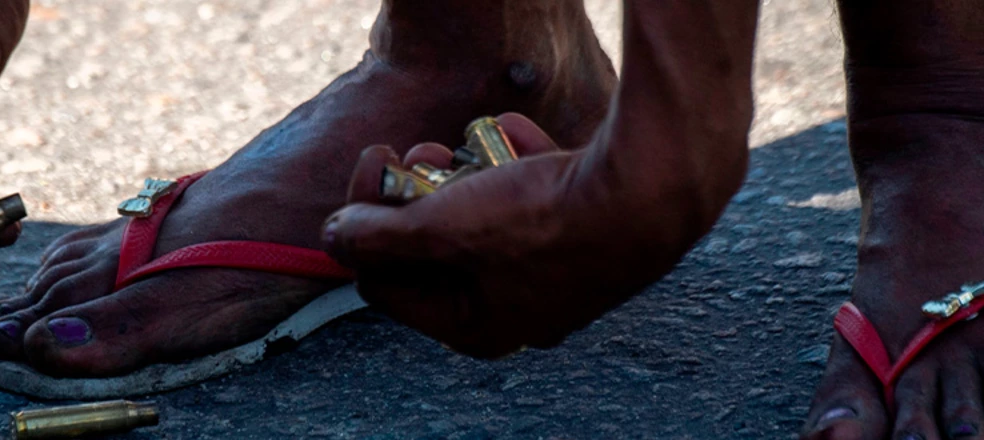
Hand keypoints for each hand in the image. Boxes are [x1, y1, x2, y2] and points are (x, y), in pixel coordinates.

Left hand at [323, 114, 725, 357]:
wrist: (649, 188)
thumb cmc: (547, 220)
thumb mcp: (443, 226)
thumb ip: (379, 234)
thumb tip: (334, 236)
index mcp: (475, 328)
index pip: (385, 283)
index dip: (365, 221)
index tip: (373, 162)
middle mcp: (516, 311)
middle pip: (433, 250)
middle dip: (416, 193)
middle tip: (417, 150)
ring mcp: (553, 272)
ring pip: (479, 218)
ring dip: (462, 174)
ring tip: (463, 142)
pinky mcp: (581, 231)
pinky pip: (527, 198)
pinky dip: (513, 163)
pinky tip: (512, 134)